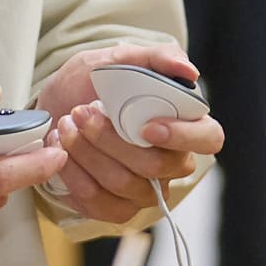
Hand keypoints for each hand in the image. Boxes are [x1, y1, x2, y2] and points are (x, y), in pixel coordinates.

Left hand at [36, 43, 221, 224]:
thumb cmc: (94, 82)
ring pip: (125, 184)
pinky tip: (62, 150)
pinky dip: (74, 174)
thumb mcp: (119, 59)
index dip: (184, 136)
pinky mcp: (117, 207)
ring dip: (87, 153)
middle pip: (156, 166)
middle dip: (110, 139)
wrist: (56, 104)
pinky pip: (100, 203)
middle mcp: (171, 162)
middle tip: (80, 112)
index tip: (146, 126)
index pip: (209, 138)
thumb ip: (156, 58)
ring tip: (66, 126)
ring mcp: (146, 189)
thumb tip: (188, 70)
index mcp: (184, 123)